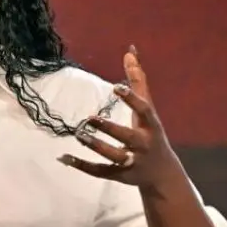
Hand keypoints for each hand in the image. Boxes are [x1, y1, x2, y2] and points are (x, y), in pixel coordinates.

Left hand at [59, 46, 185, 190]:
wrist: (163, 173)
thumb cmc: (151, 133)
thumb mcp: (148, 109)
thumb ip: (138, 80)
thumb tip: (129, 51)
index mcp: (151, 125)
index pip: (144, 110)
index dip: (132, 99)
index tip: (116, 87)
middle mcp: (143, 144)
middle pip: (127, 137)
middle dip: (110, 129)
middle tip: (90, 118)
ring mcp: (132, 162)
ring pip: (113, 156)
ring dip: (96, 146)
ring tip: (79, 134)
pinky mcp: (119, 175)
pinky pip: (100, 172)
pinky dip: (82, 165)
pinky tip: (64, 157)